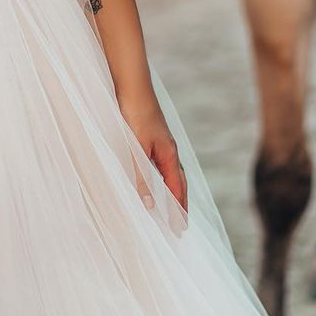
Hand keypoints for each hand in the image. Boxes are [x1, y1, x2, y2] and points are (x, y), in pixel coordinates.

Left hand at [118, 92, 187, 215]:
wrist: (133, 86)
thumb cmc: (135, 114)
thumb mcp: (137, 148)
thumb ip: (141, 176)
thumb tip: (149, 205)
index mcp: (169, 155)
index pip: (177, 190)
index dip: (178, 210)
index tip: (181, 229)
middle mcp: (170, 151)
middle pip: (180, 183)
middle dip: (181, 204)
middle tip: (182, 225)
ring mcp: (163, 143)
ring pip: (173, 173)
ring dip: (175, 191)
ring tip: (174, 207)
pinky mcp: (155, 137)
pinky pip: (164, 164)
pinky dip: (165, 178)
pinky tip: (158, 178)